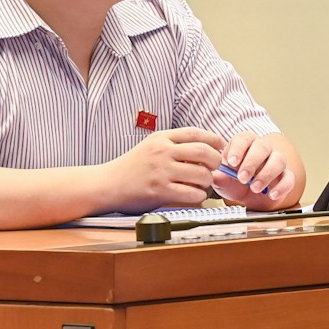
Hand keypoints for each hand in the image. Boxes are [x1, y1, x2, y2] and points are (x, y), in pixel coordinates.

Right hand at [107, 128, 222, 209]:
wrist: (108, 184)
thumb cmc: (131, 167)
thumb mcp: (151, 146)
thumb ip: (174, 144)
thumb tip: (205, 148)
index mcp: (161, 138)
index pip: (196, 133)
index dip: (214, 139)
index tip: (220, 147)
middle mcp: (162, 151)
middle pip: (204, 152)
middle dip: (215, 161)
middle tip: (214, 168)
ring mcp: (161, 171)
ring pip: (201, 174)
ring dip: (207, 181)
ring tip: (202, 184)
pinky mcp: (160, 191)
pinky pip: (192, 194)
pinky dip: (199, 196)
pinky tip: (194, 195)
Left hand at [211, 131, 296, 209]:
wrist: (248, 197)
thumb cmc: (235, 182)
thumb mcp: (223, 181)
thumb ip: (220, 178)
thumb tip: (216, 176)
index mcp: (246, 144)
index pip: (243, 139)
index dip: (237, 149)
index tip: (231, 162)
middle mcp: (263, 149)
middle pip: (262, 147)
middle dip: (252, 163)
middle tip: (242, 178)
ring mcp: (277, 161)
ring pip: (278, 160)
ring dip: (266, 174)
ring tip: (255, 188)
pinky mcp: (286, 176)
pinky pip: (289, 178)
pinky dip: (282, 187)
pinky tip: (271, 194)